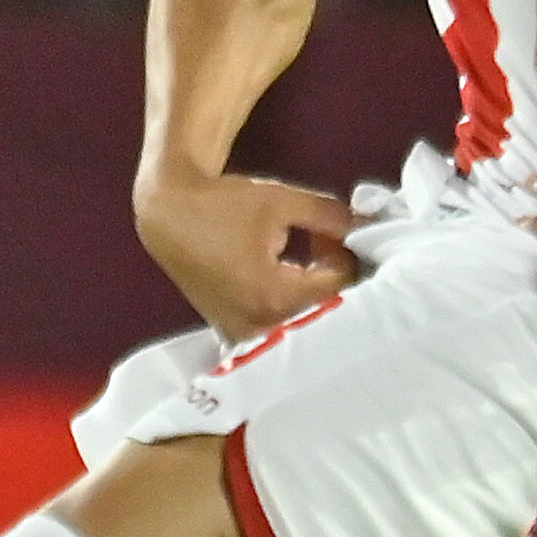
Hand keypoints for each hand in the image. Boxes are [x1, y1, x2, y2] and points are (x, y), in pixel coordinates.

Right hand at [135, 167, 362, 341]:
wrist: (168, 215)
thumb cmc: (224, 205)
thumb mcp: (284, 202)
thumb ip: (333, 217)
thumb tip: (367, 228)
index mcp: (273, 296)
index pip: (338, 285)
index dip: (342, 253)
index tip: (326, 232)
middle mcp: (258, 326)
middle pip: (323, 307)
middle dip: (329, 273)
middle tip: (319, 241)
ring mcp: (243, 335)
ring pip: (301, 318)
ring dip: (310, 289)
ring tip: (297, 254)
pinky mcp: (233, 333)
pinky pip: (276, 324)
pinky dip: (288, 301)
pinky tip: (281, 273)